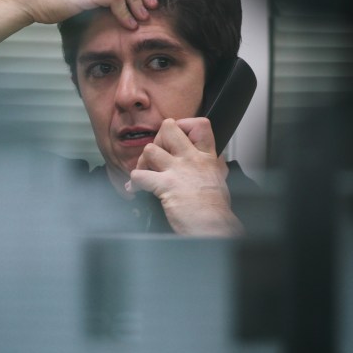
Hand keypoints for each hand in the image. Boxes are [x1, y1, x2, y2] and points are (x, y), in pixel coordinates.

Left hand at [126, 118, 243, 235]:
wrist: (214, 229)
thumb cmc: (216, 211)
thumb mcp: (219, 180)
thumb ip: (212, 166)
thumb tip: (212, 161)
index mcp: (206, 157)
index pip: (199, 124)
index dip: (182, 126)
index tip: (175, 139)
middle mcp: (192, 159)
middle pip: (168, 128)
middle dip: (157, 139)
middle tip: (156, 156)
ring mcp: (178, 171)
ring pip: (150, 149)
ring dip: (142, 161)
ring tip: (144, 172)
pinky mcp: (165, 185)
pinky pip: (139, 175)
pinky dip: (133, 182)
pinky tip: (135, 189)